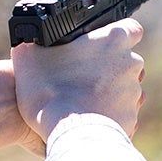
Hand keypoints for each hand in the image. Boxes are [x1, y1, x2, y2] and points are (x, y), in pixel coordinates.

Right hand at [11, 19, 145, 139]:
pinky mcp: (131, 119)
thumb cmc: (47, 90)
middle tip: (82, 76)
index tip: (101, 44)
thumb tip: (27, 42)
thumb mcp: (28, 57)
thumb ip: (35, 43)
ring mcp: (134, 93)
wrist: (66, 132)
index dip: (116, 36)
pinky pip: (122, 115)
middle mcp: (130, 64)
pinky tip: (88, 119)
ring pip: (126, 90)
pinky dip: (108, 116)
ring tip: (82, 101)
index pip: (131, 28)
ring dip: (109, 93)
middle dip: (108, 67)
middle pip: (126, 61)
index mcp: (113, 40)